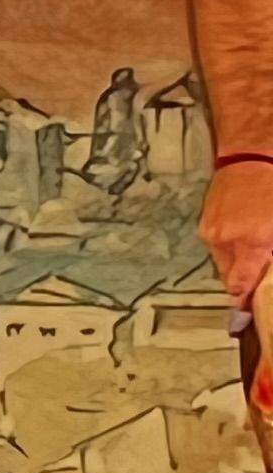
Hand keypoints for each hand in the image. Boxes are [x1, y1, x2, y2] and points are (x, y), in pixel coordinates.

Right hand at [204, 162, 272, 318]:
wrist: (252, 154)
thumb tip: (269, 274)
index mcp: (253, 242)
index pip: (241, 286)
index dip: (244, 304)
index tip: (245, 317)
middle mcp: (227, 241)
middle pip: (231, 279)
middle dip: (244, 284)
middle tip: (257, 284)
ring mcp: (213, 232)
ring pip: (224, 263)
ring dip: (238, 264)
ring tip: (253, 252)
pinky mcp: (206, 223)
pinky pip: (217, 247)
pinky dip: (231, 248)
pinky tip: (244, 236)